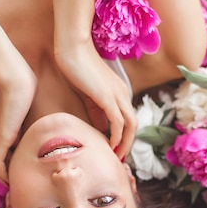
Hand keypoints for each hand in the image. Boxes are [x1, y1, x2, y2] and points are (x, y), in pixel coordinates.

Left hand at [0, 71, 35, 184]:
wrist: (16, 80)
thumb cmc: (26, 90)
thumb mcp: (27, 111)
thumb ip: (30, 123)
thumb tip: (45, 132)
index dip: (7, 166)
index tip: (18, 174)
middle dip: (3, 175)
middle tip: (15, 185)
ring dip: (2, 177)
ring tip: (13, 186)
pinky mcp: (1, 137)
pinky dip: (2, 173)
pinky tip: (10, 179)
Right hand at [55, 43, 136, 160]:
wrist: (71, 49)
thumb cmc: (76, 68)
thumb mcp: (88, 94)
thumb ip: (96, 111)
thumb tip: (102, 129)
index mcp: (120, 92)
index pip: (128, 119)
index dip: (125, 137)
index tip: (116, 150)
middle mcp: (123, 94)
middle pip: (134, 125)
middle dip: (128, 144)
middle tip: (119, 158)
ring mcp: (117, 95)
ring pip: (130, 125)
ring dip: (125, 143)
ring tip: (116, 157)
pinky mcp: (108, 97)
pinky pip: (118, 122)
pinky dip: (117, 136)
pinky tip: (110, 146)